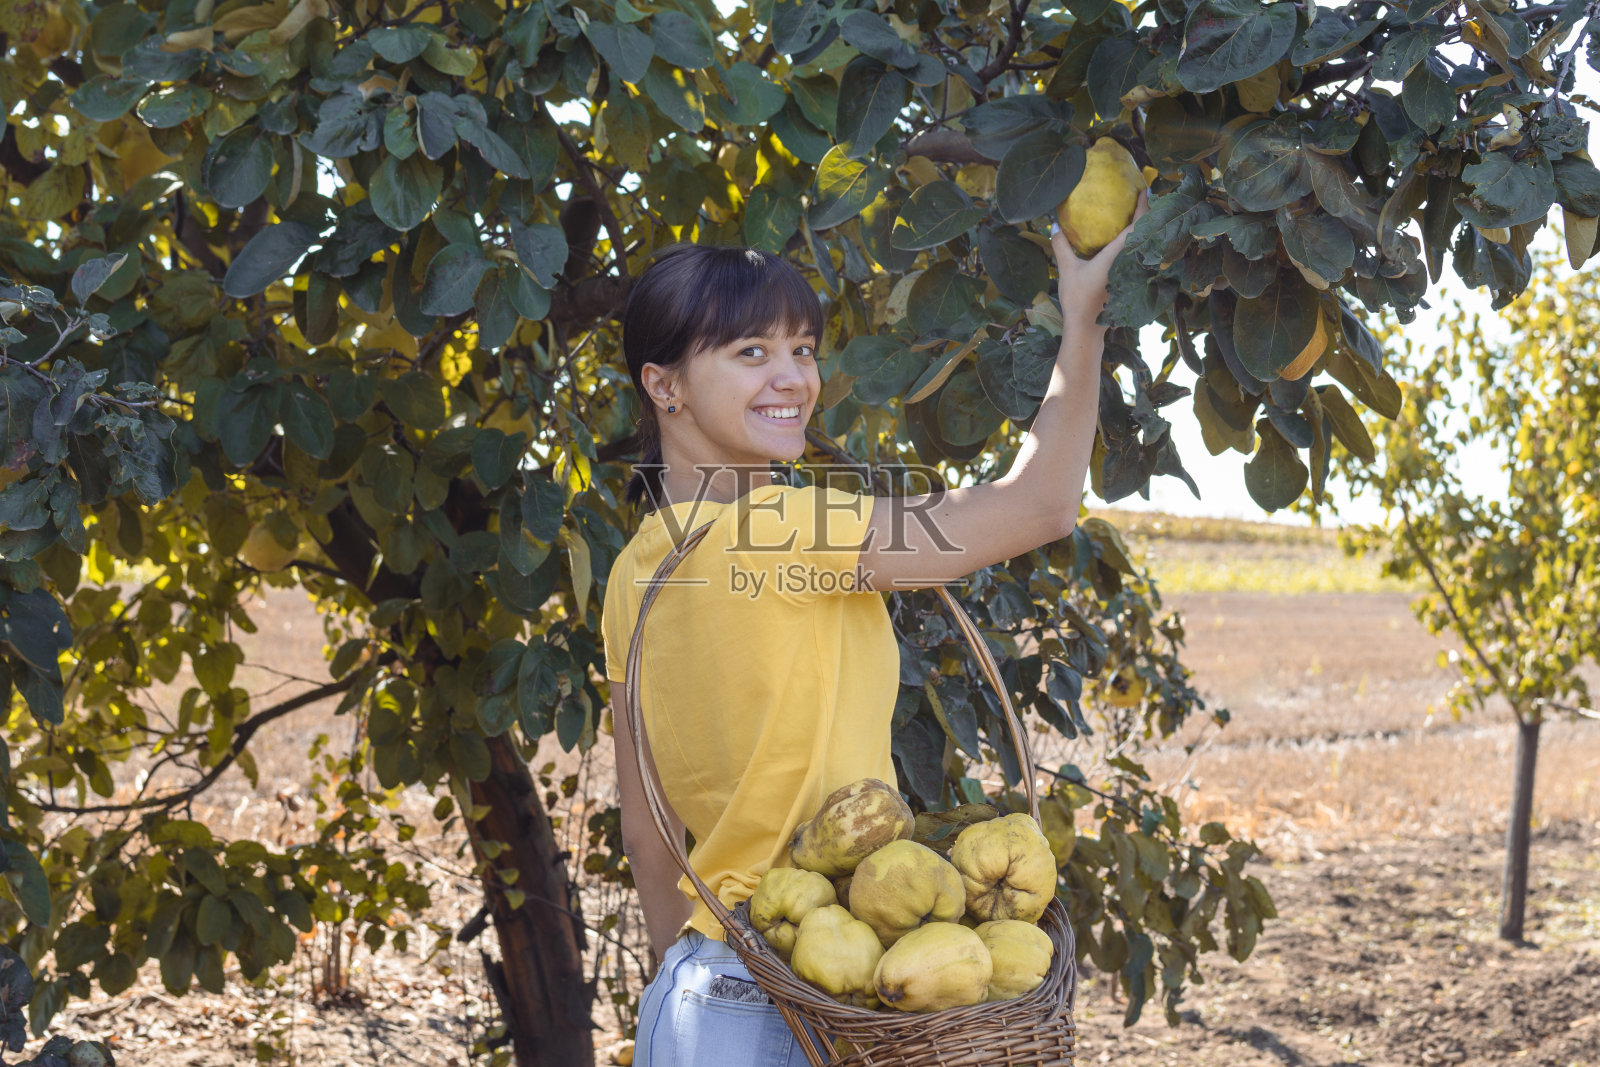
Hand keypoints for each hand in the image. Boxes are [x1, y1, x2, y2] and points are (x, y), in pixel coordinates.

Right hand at [1048, 188, 1148, 325]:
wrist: (1087, 328)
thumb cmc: (1078, 298)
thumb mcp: (1067, 269)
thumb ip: (1062, 245)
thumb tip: (1054, 224)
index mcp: (1117, 256)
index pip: (1135, 225)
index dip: (1142, 206)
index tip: (1144, 189)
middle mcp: (1129, 263)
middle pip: (1144, 233)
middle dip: (1147, 214)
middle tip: (1144, 197)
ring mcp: (1131, 274)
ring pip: (1143, 245)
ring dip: (1144, 230)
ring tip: (1140, 215)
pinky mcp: (1129, 282)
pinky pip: (1137, 257)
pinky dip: (1137, 245)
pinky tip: (1130, 242)